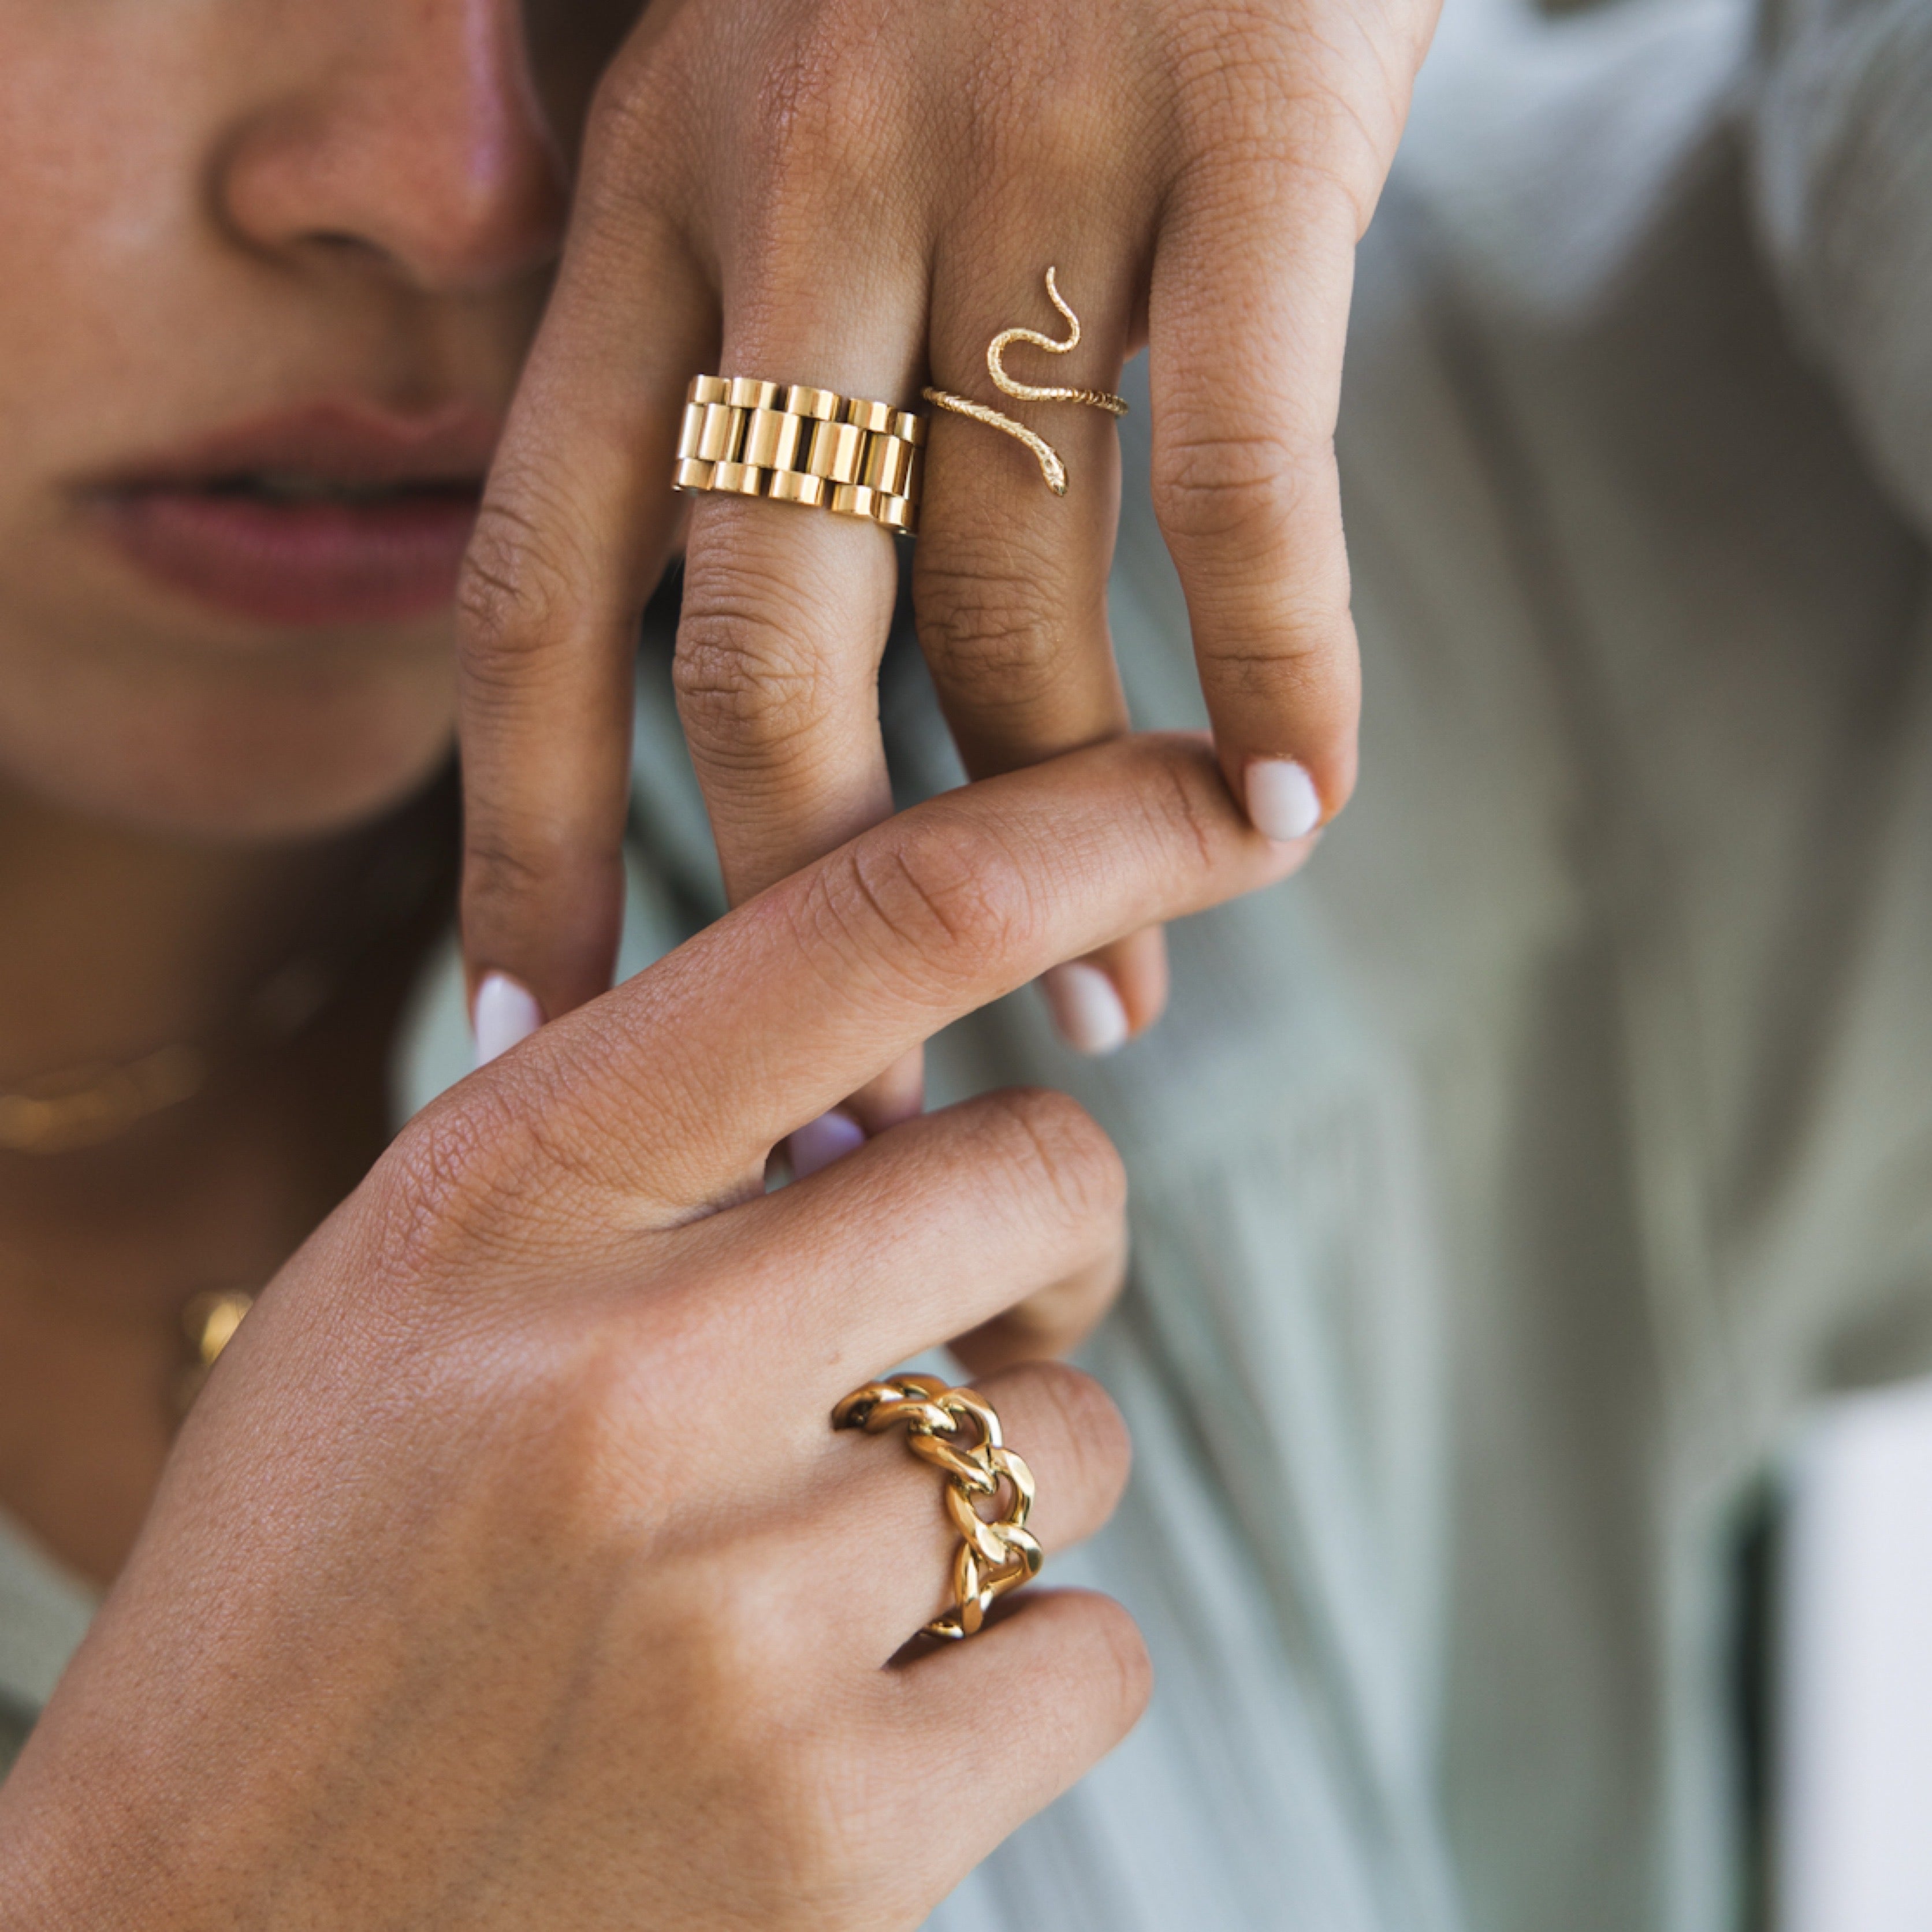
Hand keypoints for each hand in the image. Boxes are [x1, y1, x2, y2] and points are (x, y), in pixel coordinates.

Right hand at [0, 738, 1308, 1929]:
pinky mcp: (837, 1834)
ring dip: (1003, 1472)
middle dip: (1044, 1227)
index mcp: (514, 1193)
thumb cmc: (322, 1568)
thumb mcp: (416, 1283)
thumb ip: (642, 1151)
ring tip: (823, 1555)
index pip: (878, 924)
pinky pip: (1094, 1653)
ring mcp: (738, 1616)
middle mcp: (632, 1378)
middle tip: (967, 1305)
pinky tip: (854, 1707)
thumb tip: (900, 1059)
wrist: (202, 1928)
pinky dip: (1015, 1665)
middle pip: (1040, 1175)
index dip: (1102, 824)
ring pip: (1076, 1438)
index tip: (1241, 791)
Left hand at [456, 0, 1437, 1099]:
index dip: (529, 843)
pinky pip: (1238, 477)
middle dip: (823, 911)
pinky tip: (1302, 800)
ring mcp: (1014, 157)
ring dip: (1066, 843)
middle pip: (762, 656)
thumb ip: (740, 380)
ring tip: (1122, 981)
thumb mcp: (770, 132)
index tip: (542, 1034)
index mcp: (641, 212)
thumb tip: (794, 699)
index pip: (532, 593)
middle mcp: (789, 194)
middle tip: (881, 1091)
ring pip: (1008, 600)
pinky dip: (1280, 667)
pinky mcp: (1243, 129)